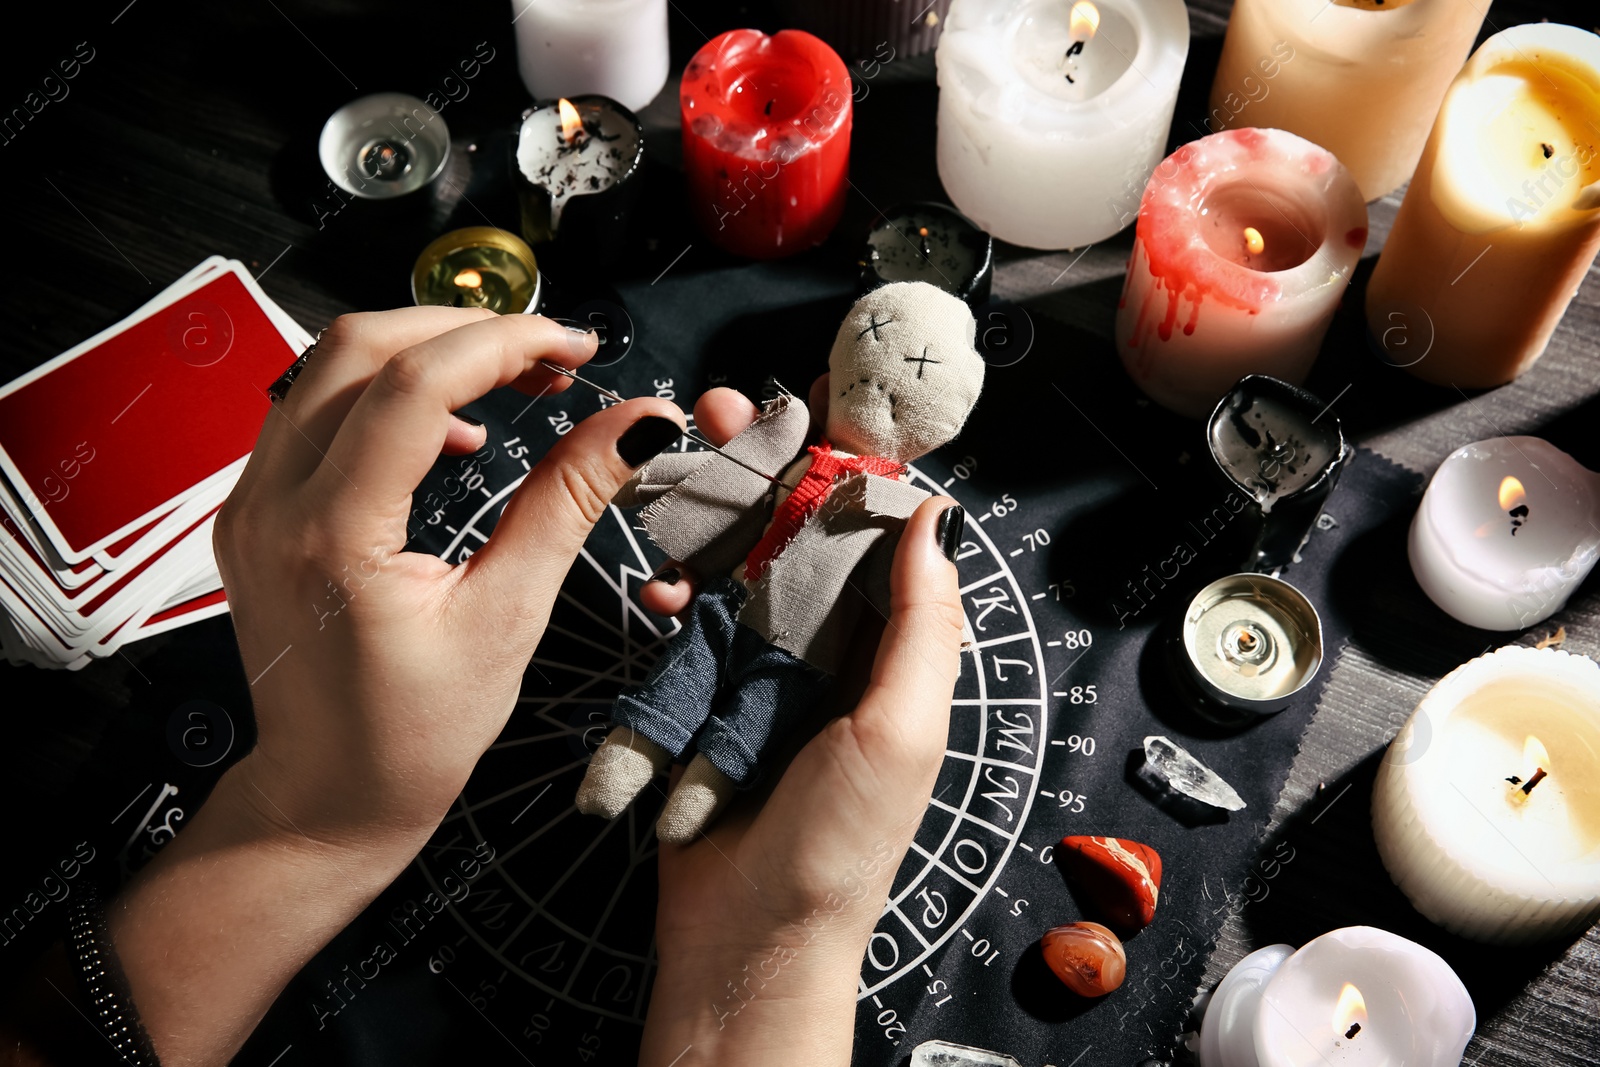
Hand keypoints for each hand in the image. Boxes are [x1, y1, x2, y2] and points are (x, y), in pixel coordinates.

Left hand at [92, 307, 685, 1066]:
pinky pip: (315, 408)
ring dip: (427, 352)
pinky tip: (452, 430)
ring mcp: (249, 501)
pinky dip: (388, 392)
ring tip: (513, 382)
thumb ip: (567, 504)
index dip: (504, 343)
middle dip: (466, 329)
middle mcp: (270, 505)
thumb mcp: (509, 618)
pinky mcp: (254, 507)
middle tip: (551, 357)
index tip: (574, 347)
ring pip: (330, 365)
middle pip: (359, 347)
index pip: (412, 386)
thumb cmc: (414, 734)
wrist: (325, 796)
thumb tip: (638, 425)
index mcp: (332, 538)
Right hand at [639, 386, 965, 1064]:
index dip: (848, 466)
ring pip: (741, 564)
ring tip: (678, 461)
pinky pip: (691, 622)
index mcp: (891, 652)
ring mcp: (766, 670)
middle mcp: (833, 652)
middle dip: (767, 469)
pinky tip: (655, 580)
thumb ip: (920, 624)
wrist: (747, 940)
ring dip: (712, 512)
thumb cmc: (837, 848)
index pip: (877, 536)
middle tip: (725, 414)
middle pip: (802, 534)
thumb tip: (936, 517)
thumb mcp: (899, 731)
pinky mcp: (707, 695)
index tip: (815, 404)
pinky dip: (672, 592)